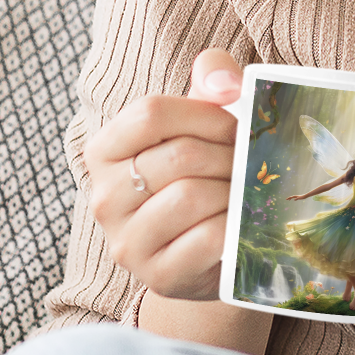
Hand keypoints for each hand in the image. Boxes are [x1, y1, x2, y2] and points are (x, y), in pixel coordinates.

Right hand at [86, 50, 243, 300]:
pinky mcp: (158, 276)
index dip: (205, 115)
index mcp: (104, 151)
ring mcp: (127, 241)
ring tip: (244, 193)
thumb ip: (211, 78)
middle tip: (250, 165)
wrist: (206, 255)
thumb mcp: (200, 122)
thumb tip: (226, 82)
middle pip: (179, 157)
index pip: (150, 114)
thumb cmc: (203, 176)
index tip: (234, 127)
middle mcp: (104, 197)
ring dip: (234, 192)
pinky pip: (209, 238)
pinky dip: (236, 227)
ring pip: (193, 196)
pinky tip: (241, 225)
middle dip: (229, 157)